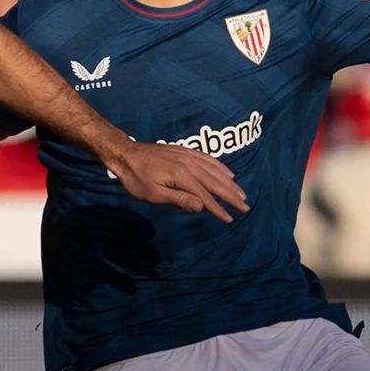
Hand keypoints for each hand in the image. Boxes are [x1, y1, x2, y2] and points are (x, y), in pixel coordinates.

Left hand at [107, 141, 249, 221]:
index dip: (218, 209)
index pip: (205, 196)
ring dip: (229, 182)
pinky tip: (227, 173)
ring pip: (214, 170)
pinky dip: (220, 166)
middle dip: (231, 196)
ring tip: (241, 193)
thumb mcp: (153, 194)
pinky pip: (208, 159)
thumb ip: (178, 199)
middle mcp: (189, 164)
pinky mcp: (184, 151)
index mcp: (182, 176)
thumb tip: (201, 206)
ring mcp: (188, 156)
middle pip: (215, 182)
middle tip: (245, 207)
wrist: (125, 153)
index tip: (229, 219)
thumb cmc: (135, 178)